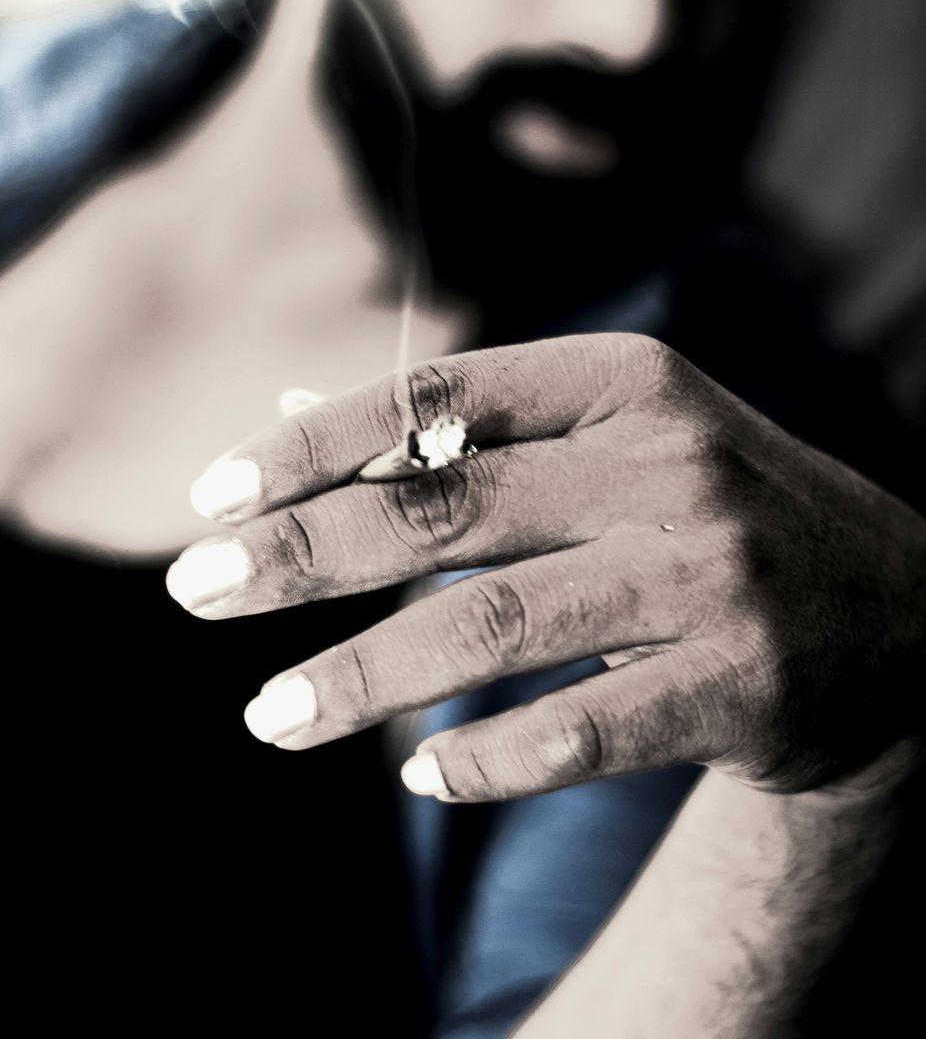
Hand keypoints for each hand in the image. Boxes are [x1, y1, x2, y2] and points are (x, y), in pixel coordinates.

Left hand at [167, 334, 925, 799]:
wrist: (894, 614)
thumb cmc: (707, 511)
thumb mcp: (608, 438)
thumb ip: (459, 429)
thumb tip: (290, 412)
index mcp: (624, 383)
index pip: (436, 393)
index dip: (314, 442)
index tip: (212, 495)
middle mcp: (668, 464)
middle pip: (446, 506)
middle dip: (305, 552)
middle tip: (194, 590)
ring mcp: (712, 573)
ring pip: (497, 627)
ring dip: (366, 680)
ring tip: (266, 717)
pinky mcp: (745, 682)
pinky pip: (587, 730)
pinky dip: (490, 760)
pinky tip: (419, 778)